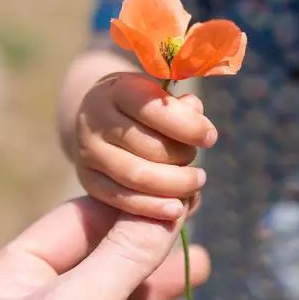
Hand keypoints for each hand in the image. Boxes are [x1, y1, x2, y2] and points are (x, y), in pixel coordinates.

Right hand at [74, 72, 216, 220]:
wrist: (99, 119)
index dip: (187, 125)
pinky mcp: (88, 180)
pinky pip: (122, 200)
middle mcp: (95, 121)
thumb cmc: (141, 106)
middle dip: (181, 157)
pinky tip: (177, 209)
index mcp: (115, 90)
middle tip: (197, 162)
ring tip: (195, 182)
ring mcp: (89, 153)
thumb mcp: (158, 95)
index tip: (210, 137)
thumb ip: (180, 105)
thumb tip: (195, 112)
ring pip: (136, 176)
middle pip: (147, 147)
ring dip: (174, 184)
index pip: (153, 109)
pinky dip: (154, 207)